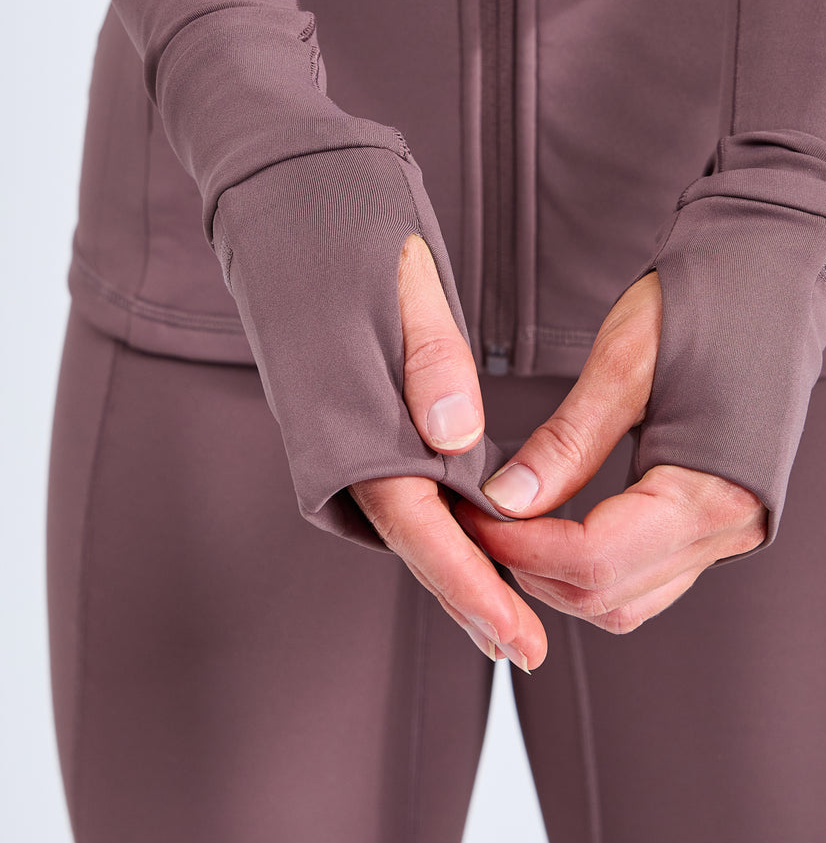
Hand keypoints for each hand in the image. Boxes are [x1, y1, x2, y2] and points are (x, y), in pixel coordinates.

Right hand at [347, 233, 546, 670]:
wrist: (281, 192)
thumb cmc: (342, 228)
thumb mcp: (400, 282)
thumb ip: (430, 362)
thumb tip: (460, 437)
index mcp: (349, 422)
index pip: (420, 528)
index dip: (472, 587)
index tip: (516, 636)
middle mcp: (338, 442)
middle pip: (414, 542)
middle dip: (470, 598)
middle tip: (527, 650)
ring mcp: (339, 434)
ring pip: (407, 521)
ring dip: (458, 568)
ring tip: (509, 617)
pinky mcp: (347, 418)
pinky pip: (397, 487)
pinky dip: (440, 522)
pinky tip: (476, 538)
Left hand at [450, 271, 767, 634]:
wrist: (776, 274)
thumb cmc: (709, 303)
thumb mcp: (625, 363)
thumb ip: (567, 442)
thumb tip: (505, 501)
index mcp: (711, 491)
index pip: (596, 561)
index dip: (521, 549)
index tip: (472, 517)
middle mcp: (730, 528)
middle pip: (607, 596)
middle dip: (532, 568)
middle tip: (479, 518)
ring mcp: (730, 533)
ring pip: (626, 601)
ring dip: (560, 577)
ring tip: (512, 523)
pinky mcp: (720, 524)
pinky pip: (648, 577)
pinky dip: (594, 567)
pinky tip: (557, 526)